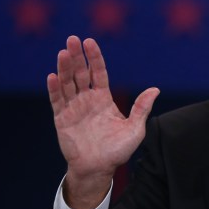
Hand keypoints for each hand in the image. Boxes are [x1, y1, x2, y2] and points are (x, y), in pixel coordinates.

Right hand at [47, 35, 158, 208]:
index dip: (94, 57)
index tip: (89, 41)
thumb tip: (155, 89)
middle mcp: (87, 100)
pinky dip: (54, 88)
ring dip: (64, 68)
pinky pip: (57, 100)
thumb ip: (142, 108)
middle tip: (72, 39)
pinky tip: (52, 76)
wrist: (99, 169)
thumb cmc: (118, 151)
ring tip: (63, 53)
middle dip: (76, 56)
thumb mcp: (135, 129)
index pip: (98, 72)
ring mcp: (73, 108)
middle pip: (80, 73)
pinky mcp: (62, 118)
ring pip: (67, 83)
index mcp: (103, 99)